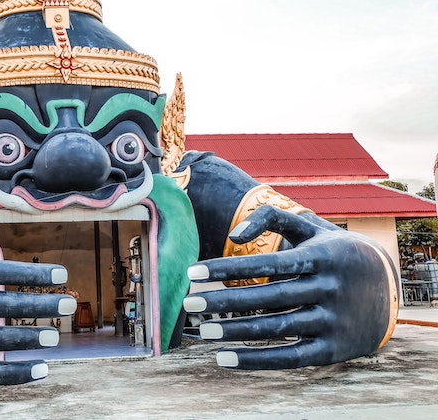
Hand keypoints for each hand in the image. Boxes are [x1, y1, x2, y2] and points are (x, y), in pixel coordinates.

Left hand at [183, 205, 396, 368]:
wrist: (389, 287)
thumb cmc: (334, 251)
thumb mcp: (311, 227)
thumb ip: (271, 218)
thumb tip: (233, 236)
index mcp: (322, 256)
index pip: (267, 263)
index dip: (227, 268)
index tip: (192, 273)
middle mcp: (330, 289)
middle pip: (268, 298)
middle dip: (224, 301)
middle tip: (189, 304)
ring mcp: (334, 321)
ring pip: (277, 329)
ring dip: (236, 332)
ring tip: (203, 331)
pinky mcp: (334, 350)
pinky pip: (291, 357)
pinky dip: (257, 361)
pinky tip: (225, 359)